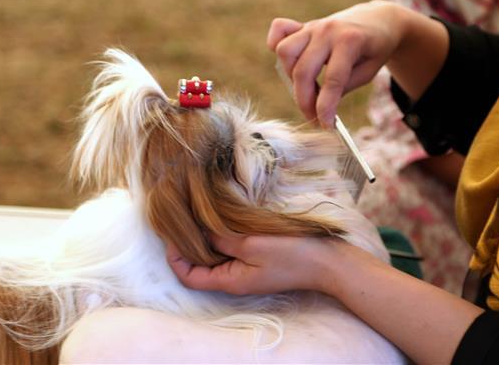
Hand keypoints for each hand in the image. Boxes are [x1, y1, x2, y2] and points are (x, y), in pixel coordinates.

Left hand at [167, 233, 336, 295]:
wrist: (327, 262)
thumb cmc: (292, 255)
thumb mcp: (253, 244)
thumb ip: (223, 240)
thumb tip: (199, 232)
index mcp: (230, 281)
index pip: (189, 276)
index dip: (175, 257)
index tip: (171, 233)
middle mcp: (235, 280)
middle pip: (200, 267)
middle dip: (188, 246)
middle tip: (182, 219)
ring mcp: (247, 272)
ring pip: (216, 259)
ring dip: (206, 240)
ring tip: (200, 216)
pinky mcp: (258, 262)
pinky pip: (232, 253)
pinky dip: (223, 239)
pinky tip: (225, 222)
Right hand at [267, 0, 404, 126]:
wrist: (378, 19)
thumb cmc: (375, 48)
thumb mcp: (369, 71)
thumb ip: (343, 86)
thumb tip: (320, 107)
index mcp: (350, 41)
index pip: (333, 80)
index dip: (326, 107)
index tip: (326, 126)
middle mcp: (327, 31)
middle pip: (304, 70)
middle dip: (305, 101)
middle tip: (313, 117)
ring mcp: (313, 26)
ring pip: (286, 51)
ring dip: (291, 77)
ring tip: (307, 89)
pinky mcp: (304, 25)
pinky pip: (279, 30)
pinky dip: (276, 45)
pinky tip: (288, 63)